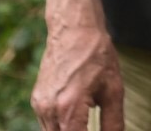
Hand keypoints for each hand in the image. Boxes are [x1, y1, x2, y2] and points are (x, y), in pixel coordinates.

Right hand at [32, 0, 122, 130]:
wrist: (74, 29)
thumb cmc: (96, 54)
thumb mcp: (113, 89)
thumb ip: (113, 122)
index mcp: (69, 106)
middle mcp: (50, 109)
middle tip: (91, 126)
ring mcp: (40, 105)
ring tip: (86, 121)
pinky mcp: (36, 100)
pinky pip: (47, 124)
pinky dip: (61, 126)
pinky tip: (75, 116)